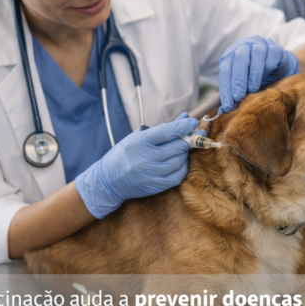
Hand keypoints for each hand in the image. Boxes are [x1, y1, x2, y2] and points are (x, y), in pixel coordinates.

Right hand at [74, 113, 205, 218]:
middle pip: (176, 147)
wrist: (108, 180)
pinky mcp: (154, 186)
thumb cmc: (125, 154)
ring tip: (183, 149)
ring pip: (178, 162)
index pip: (166, 132)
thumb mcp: (138, 137)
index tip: (193, 122)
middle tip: (196, 135)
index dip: (183, 126)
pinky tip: (180, 162)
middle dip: (189, 140)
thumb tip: (184, 119)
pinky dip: (182, 168)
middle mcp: (144, 158)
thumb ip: (162, 129)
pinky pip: (176, 177)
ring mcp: (150, 174)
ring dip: (185, 154)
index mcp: (139, 142)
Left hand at [218, 35, 299, 112]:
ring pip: (255, 55)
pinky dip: (268, 68)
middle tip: (238, 97)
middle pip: (239, 59)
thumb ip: (232, 96)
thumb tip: (222, 111)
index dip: (225, 88)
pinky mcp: (275, 48)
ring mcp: (260, 44)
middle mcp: (244, 46)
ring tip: (253, 90)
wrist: (277, 68)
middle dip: (238, 80)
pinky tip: (268, 79)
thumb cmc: (255, 78)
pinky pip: (271, 56)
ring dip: (253, 75)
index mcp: (231, 54)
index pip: (225, 69)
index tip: (228, 105)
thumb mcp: (242, 86)